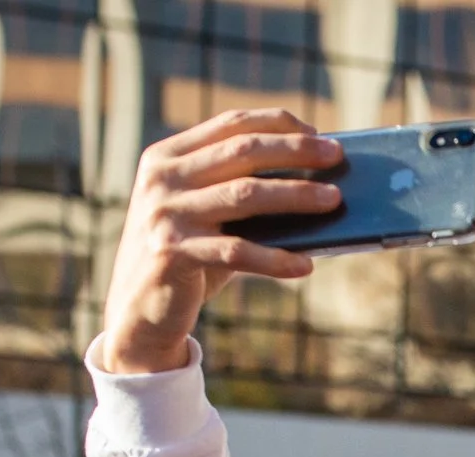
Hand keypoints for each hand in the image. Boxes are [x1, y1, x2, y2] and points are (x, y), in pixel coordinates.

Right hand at [100, 109, 343, 374]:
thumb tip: (316, 184)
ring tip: (334, 201)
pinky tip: (305, 265)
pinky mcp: (172, 253)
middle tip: (337, 156)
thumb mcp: (206, 217)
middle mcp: (162, 179)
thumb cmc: (188, 259)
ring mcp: (165, 214)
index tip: (318, 132)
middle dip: (295, 150)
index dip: (278, 124)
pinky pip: (237, 252)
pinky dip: (276, 259)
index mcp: (167, 156)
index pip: (230, 124)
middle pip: (242, 152)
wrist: (138, 313)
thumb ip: (239, 192)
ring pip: (244, 195)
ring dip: (296, 196)